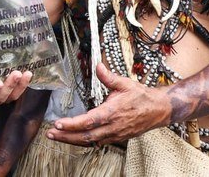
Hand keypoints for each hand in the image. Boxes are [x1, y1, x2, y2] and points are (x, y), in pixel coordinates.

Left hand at [46, 63, 170, 145]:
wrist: (158, 110)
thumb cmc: (141, 96)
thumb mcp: (125, 83)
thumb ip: (109, 77)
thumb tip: (97, 65)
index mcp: (112, 112)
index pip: (88, 121)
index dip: (72, 125)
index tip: (57, 124)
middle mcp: (112, 126)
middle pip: (85, 136)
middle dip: (66, 136)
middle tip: (50, 134)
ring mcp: (115, 135)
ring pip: (90, 142)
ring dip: (72, 140)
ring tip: (56, 137)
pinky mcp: (116, 138)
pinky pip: (97, 143)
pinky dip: (83, 142)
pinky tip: (73, 139)